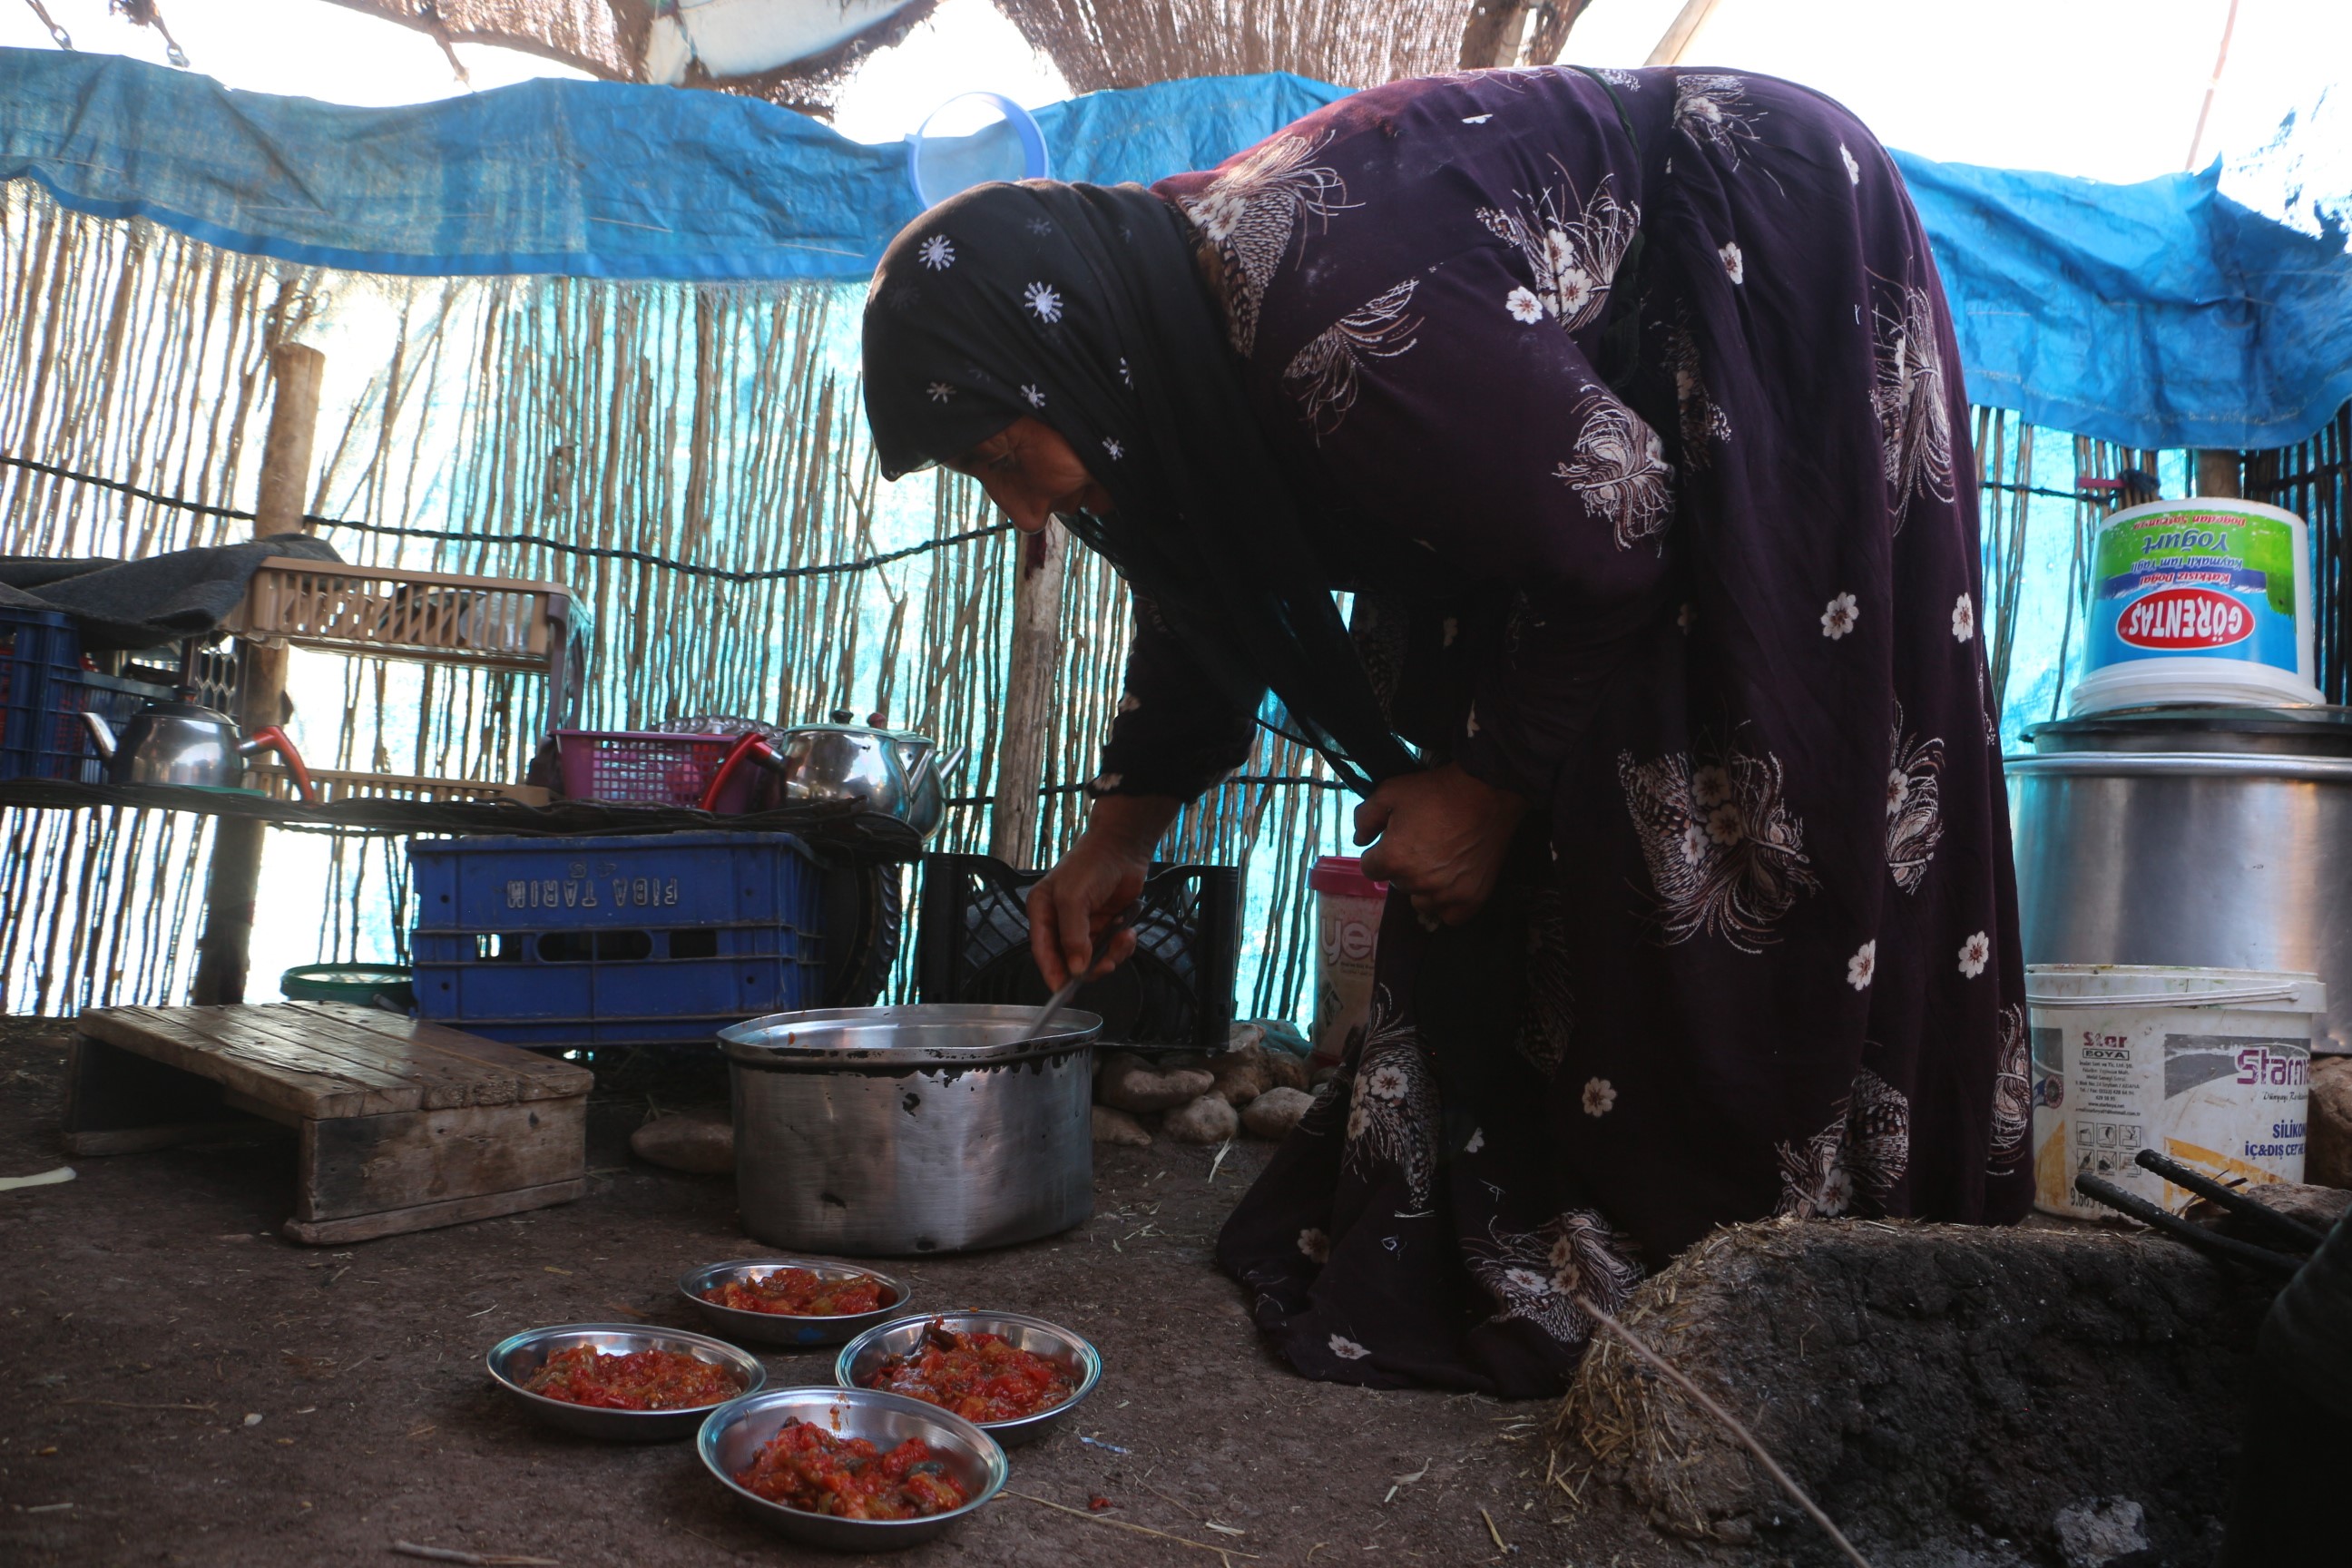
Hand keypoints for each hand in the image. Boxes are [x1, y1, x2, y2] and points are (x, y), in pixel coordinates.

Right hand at [1026, 794, 1175, 988]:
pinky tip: (1128, 932)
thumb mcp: (1073, 899)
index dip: (1052, 972)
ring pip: (1093, 958)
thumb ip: (1073, 936)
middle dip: (1088, 967)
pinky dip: (1122, 946)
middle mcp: (1061, 921)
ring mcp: (1085, 925)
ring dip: (1110, 955)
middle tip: (1105, 965)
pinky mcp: (1106, 925)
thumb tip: (1075, 969)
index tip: (1062, 990)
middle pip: (1069, 959)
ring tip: (1123, 940)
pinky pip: (1111, 949)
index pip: (1042, 951)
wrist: (1123, 847)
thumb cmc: (1090, 865)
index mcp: (1042, 912)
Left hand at [1355, 763, 1527, 926]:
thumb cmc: (1437, 792)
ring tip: (1437, 863)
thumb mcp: (1391, 792)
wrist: (1488, 792)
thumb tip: (1358, 841)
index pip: (1370, 869)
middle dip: (1402, 866)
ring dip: (1423, 887)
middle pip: (1397, 883)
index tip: (1394, 841)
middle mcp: (1418, 882)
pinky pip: (1449, 916)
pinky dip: (1447, 904)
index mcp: (1394, 859)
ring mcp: (1446, 894)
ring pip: (1421, 901)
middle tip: (1421, 844)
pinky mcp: (1471, 899)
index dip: (1379, 853)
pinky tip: (1450, 884)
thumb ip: (1365, 817)